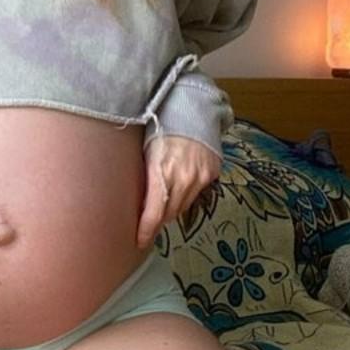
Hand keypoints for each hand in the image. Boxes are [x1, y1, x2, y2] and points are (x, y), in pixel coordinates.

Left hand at [136, 134, 220, 248]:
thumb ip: (144, 177)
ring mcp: (200, 177)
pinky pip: (196, 194)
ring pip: (183, 206)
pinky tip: (178, 189)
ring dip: (172, 209)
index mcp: (162, 173)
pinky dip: (186, 195)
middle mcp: (184, 179)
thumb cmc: (160, 126)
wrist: (191, 108)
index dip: (146, 231)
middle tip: (147, 223)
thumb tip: (137, 201)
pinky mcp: (212, 173)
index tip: (140, 241)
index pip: (154, 213)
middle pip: (169, 213)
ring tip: (161, 206)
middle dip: (157, 220)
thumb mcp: (144, 151)